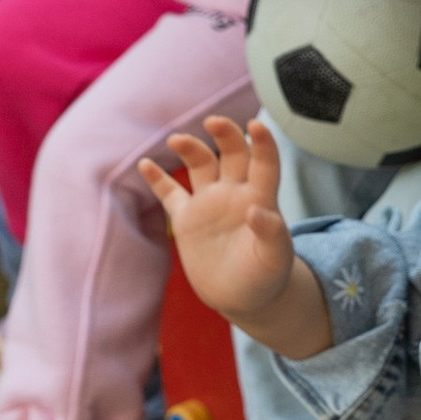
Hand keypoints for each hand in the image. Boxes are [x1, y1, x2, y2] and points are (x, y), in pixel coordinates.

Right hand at [139, 115, 316, 345]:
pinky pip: (170, 193)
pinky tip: (145, 164)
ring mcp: (210, 203)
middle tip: (212, 121)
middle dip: (224, 134)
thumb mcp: (276, 259)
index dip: (263, 143)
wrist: (244, 297)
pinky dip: (157, 179)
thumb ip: (272, 234)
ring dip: (191, 148)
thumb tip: (256, 210)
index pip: (264, 162)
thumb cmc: (267, 277)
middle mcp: (235, 193)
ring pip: (200, 164)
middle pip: (232, 152)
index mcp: (261, 198)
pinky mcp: (187, 219)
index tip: (256, 124)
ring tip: (176, 140)